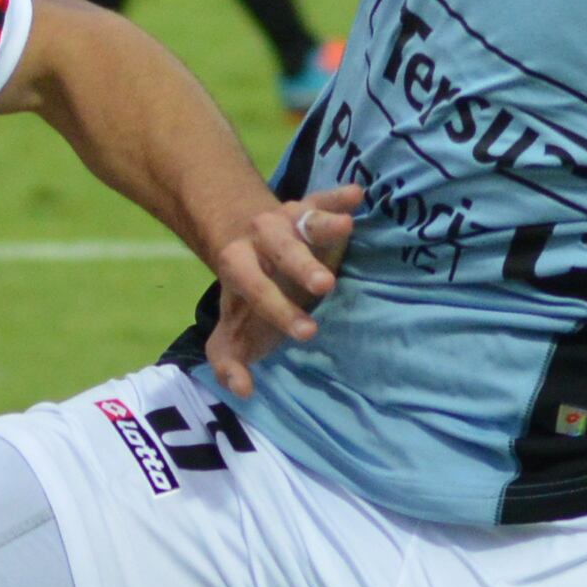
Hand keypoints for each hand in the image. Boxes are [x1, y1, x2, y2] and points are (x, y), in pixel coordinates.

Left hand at [201, 184, 356, 396]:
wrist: (247, 246)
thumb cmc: (247, 301)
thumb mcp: (231, 333)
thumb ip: (229, 362)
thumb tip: (244, 391)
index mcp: (238, 266)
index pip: (254, 287)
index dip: (278, 309)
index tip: (308, 333)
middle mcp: (260, 238)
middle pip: (281, 250)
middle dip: (302, 267)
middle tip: (326, 286)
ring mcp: (287, 219)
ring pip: (304, 219)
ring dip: (324, 224)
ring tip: (347, 227)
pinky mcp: (311, 207)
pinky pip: (324, 198)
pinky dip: (339, 197)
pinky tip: (357, 195)